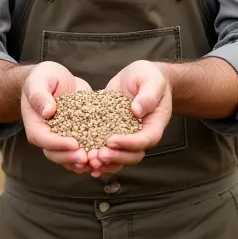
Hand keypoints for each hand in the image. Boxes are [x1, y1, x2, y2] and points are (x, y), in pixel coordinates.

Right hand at [21, 62, 92, 173]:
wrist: (56, 78)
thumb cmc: (43, 77)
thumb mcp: (39, 81)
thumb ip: (40, 95)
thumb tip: (47, 111)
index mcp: (36, 125)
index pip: (44, 139)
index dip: (58, 144)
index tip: (74, 144)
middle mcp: (48, 136)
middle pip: (56, 154)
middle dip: (72, 157)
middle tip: (87, 158)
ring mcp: (63, 138)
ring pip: (69, 157)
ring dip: (83, 162)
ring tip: (97, 162)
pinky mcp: (78, 135)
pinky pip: (83, 150)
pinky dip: (92, 156)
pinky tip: (105, 157)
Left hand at [87, 61, 172, 178]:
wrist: (141, 76)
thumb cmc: (150, 77)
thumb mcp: (152, 81)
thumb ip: (148, 96)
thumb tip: (136, 111)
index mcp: (154, 124)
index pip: (144, 140)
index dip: (128, 144)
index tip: (111, 141)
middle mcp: (141, 135)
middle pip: (132, 155)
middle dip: (115, 157)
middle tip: (97, 155)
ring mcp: (126, 136)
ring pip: (119, 158)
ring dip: (105, 162)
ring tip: (89, 160)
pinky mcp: (112, 132)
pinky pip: (108, 150)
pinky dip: (97, 158)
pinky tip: (84, 162)